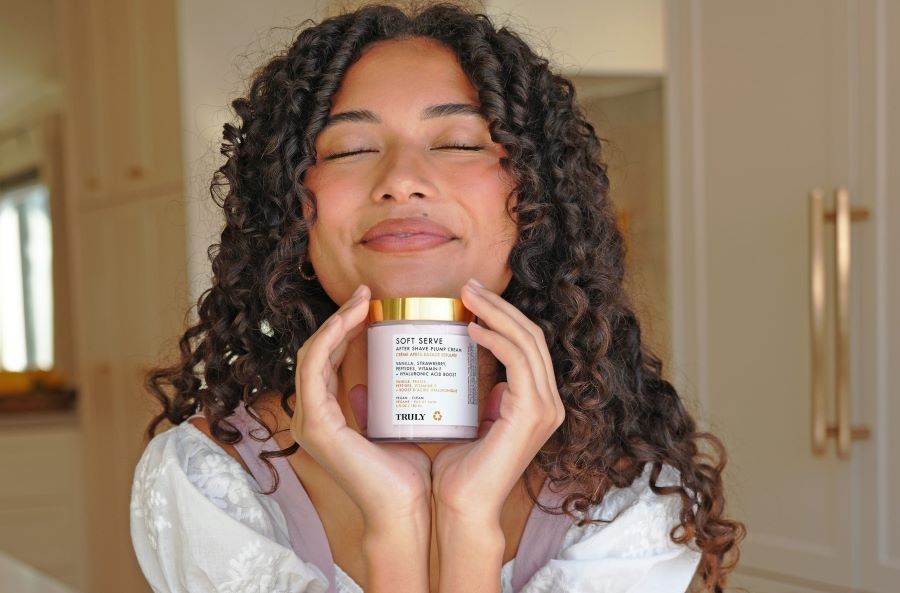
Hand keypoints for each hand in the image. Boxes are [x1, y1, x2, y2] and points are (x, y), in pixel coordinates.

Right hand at [290, 284, 431, 531]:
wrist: (408, 510)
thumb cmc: (407, 476)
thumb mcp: (395, 426)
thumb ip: (382, 404)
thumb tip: (382, 380)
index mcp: (327, 418)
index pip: (325, 360)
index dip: (342, 328)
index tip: (370, 305)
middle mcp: (312, 417)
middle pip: (316, 352)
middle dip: (339, 319)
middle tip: (367, 295)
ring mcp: (310, 421)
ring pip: (311, 354)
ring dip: (334, 322)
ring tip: (363, 300)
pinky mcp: (317, 424)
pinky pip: (313, 369)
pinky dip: (329, 339)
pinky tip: (349, 320)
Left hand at [431, 278, 564, 522]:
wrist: (462, 508)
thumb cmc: (459, 471)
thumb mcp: (471, 422)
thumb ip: (475, 398)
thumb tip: (463, 372)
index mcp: (537, 404)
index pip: (528, 345)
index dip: (504, 316)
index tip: (471, 298)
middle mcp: (549, 403)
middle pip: (532, 336)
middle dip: (500, 306)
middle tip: (468, 286)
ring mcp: (545, 408)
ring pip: (528, 342)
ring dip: (497, 313)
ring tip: (467, 296)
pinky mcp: (532, 413)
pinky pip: (518, 361)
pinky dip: (496, 339)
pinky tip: (472, 329)